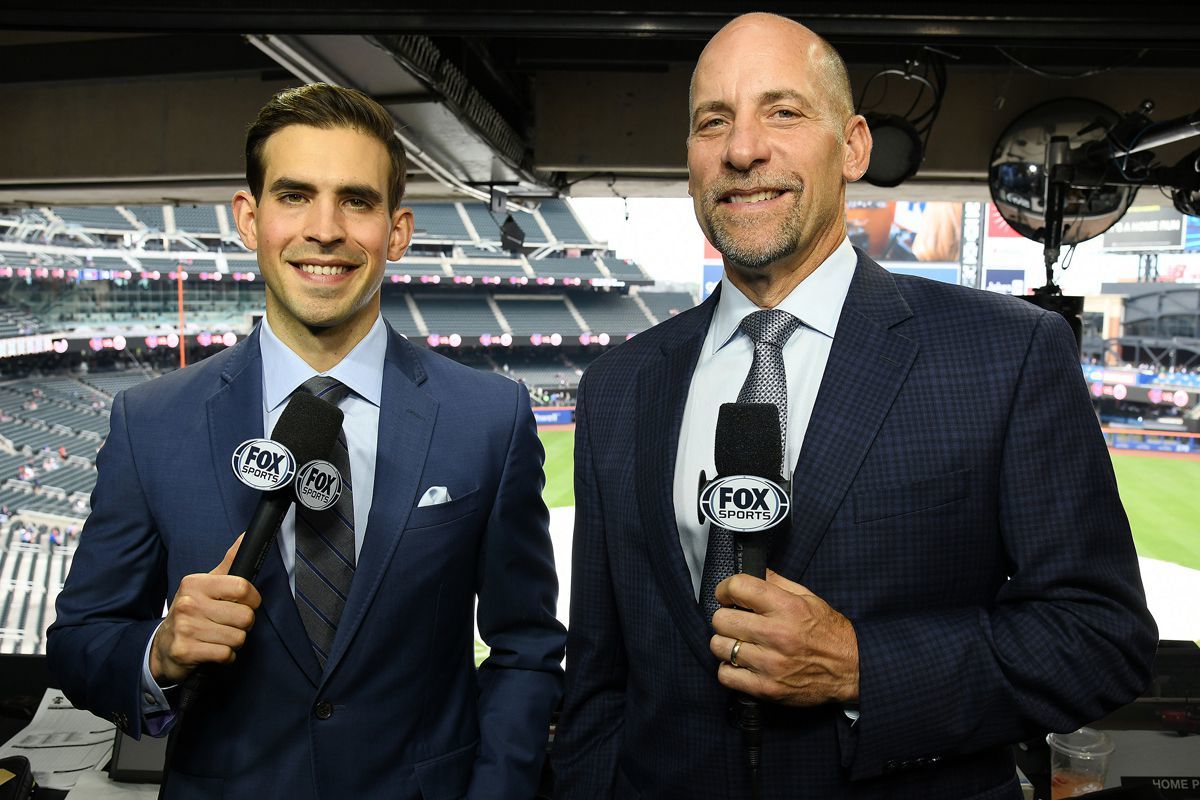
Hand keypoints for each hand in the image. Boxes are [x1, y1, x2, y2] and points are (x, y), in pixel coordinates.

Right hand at [149, 534, 260, 683]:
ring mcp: (185, 628)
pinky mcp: (185, 651)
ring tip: (220, 637)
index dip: (253, 599)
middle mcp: (188, 603)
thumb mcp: (207, 584)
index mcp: (196, 583)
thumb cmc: (193, 612)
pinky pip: (226, 654)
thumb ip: (229, 562)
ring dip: (234, 641)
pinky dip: (226, 656)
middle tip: (230, 624)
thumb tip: (245, 535)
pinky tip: (213, 649)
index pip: (243, 587)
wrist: (163, 646)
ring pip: (237, 637)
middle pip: (245, 616)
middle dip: (244, 624)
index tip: (248, 603)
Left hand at [708, 570, 858, 706]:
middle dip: (725, 617)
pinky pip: (726, 675)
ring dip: (725, 644)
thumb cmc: (829, 633)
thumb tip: (753, 569)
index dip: (726, 589)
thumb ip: (778, 583)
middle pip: (721, 619)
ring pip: (719, 647)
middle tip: (735, 621)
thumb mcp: (809, 598)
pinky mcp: (767, 688)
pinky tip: (742, 664)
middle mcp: (777, 634)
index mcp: (787, 608)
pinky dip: (729, 670)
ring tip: (739, 643)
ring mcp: (770, 664)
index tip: (727, 595)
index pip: (738, 587)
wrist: (852, 670)